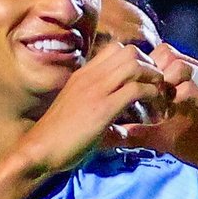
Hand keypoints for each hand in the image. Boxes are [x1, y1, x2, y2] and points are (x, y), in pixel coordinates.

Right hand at [20, 42, 170, 177]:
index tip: (144, 80)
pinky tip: (154, 110)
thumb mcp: (79, 114)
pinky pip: (136, 90)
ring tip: (159, 97)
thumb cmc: (56, 138)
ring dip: (154, 78)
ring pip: (136, 65)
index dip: (137, 60)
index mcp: (84, 75)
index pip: (115, 49)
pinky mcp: (103, 109)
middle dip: (150, 66)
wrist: (38, 149)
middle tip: (157, 87)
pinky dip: (152, 96)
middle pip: (130, 51)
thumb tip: (122, 130)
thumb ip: (100, 113)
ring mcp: (96, 90)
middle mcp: (90, 76)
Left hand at [116, 44, 197, 175]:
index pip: (161, 54)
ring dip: (164, 85)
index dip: (145, 71)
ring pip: (181, 66)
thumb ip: (143, 133)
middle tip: (144, 100)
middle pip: (168, 53)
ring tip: (158, 108)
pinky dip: (180, 100)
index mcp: (189, 78)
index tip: (135, 95)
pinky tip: (170, 115)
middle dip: (151, 75)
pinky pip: (197, 91)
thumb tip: (116, 134)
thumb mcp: (167, 138)